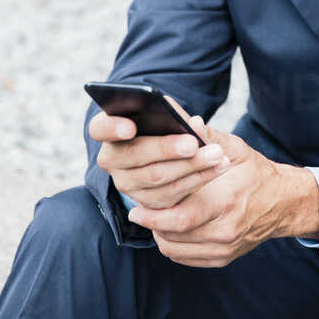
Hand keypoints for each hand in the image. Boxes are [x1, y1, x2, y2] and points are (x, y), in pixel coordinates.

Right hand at [89, 98, 232, 210]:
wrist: (180, 153)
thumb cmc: (171, 126)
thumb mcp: (174, 117)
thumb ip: (179, 117)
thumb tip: (194, 123)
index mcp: (110, 128)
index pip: (100, 128)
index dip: (112, 127)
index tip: (131, 126)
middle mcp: (112, 158)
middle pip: (134, 154)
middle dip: (166, 148)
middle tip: (193, 144)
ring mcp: (126, 182)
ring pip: (156, 177)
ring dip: (190, 166)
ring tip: (216, 155)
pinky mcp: (146, 202)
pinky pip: (171, 195)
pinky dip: (198, 179)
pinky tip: (217, 168)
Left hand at [126, 115, 318, 267]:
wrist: (284, 202)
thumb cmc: (254, 172)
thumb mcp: (234, 148)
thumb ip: (206, 136)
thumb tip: (181, 119)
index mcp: (226, 200)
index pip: (180, 217)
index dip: (153, 216)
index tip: (135, 208)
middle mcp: (226, 228)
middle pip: (174, 236)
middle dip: (151, 225)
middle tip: (137, 213)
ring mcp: (226, 247)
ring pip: (176, 249)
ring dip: (160, 235)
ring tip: (153, 218)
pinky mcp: (224, 257)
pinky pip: (187, 258)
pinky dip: (173, 246)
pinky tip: (169, 230)